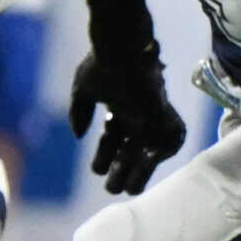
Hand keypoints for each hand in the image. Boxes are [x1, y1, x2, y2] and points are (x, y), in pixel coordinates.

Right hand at [69, 47, 185, 195]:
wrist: (123, 49)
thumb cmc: (103, 65)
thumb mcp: (83, 89)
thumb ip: (80, 111)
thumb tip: (77, 134)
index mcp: (117, 105)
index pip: (112, 136)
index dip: (104, 154)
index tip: (95, 170)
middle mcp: (135, 114)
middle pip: (129, 147)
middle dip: (120, 168)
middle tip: (110, 189)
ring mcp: (148, 117)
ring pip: (145, 151)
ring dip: (138, 172)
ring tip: (127, 191)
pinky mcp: (160, 118)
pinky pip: (162, 145)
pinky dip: (153, 163)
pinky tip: (140, 178)